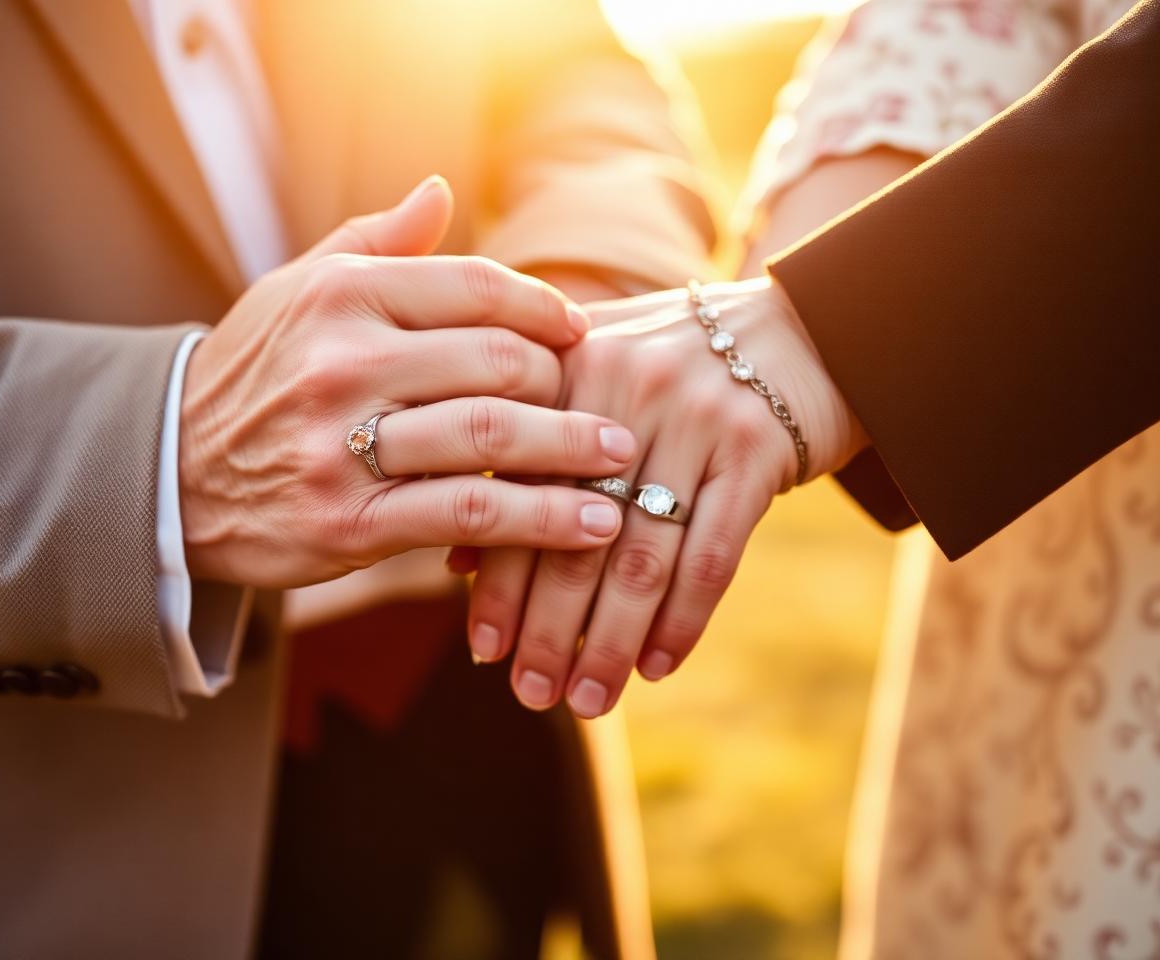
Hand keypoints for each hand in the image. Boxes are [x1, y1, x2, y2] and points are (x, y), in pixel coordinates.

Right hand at [179, 178, 636, 588]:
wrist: (168, 471)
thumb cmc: (253, 374)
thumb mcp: (295, 291)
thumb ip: (375, 242)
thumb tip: (441, 189)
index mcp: (340, 295)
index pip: (474, 286)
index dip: (543, 308)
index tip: (581, 332)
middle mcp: (343, 361)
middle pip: (497, 361)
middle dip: (566, 383)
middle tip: (609, 402)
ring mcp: (343, 444)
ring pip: (491, 435)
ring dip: (574, 449)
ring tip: (623, 460)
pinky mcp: (349, 521)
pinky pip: (467, 513)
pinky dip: (540, 518)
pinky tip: (592, 523)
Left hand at [460, 278, 865, 716]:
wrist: (804, 325)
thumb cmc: (677, 370)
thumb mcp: (596, 391)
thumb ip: (525, 458)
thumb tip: (456, 564)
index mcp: (571, 372)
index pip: (518, 493)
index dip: (498, 580)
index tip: (482, 651)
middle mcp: (625, 390)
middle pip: (574, 533)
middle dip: (548, 628)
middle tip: (531, 694)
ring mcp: (694, 418)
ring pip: (641, 555)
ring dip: (609, 641)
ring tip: (587, 701)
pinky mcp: (757, 447)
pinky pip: (712, 554)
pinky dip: (683, 620)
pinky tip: (657, 667)